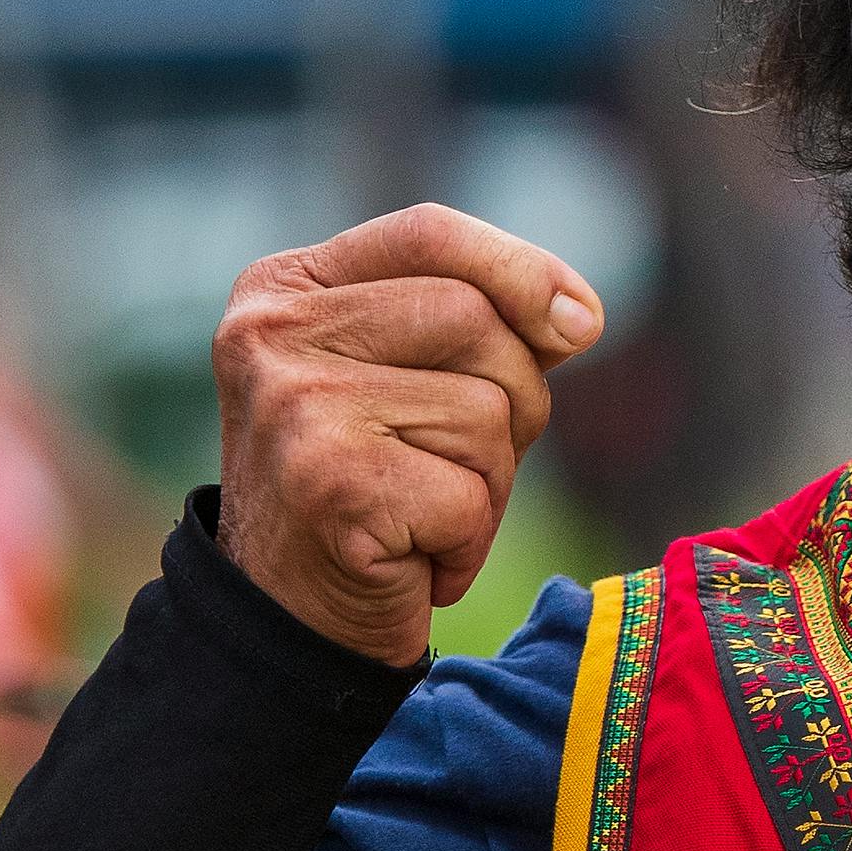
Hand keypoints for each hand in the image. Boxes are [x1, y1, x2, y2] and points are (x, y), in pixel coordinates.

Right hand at [215, 207, 604, 666]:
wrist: (290, 617)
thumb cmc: (372, 483)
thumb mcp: (409, 377)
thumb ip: (482, 325)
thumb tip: (579, 316)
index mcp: (282, 287)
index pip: (430, 233)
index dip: (523, 268)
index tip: (581, 324)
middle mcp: (270, 334)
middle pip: (476, 319)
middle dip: (512, 396)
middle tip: (456, 462)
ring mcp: (294, 407)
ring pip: (487, 410)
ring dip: (489, 479)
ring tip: (422, 512)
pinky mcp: (329, 484)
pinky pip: (471, 496)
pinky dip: (468, 540)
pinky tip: (410, 556)